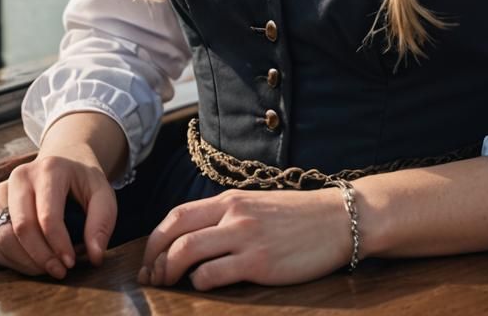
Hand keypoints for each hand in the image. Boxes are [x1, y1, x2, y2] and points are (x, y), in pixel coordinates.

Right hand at [0, 144, 116, 278]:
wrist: (63, 162)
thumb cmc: (83, 181)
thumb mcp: (102, 193)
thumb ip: (102, 222)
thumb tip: (95, 256)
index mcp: (50, 168)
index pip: (48, 216)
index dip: (58, 245)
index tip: (71, 263)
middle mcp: (21, 176)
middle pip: (22, 227)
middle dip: (41, 257)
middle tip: (60, 271)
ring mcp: (2, 191)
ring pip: (3, 238)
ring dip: (25, 262)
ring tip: (49, 268)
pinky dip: (11, 262)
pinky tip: (33, 263)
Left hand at [139, 187, 351, 290]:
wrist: (337, 220)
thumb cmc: (298, 218)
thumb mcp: (257, 207)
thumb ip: (227, 218)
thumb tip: (196, 240)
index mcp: (230, 200)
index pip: (177, 215)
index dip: (156, 239)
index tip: (150, 259)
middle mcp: (232, 214)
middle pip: (175, 232)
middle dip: (154, 257)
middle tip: (150, 278)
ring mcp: (245, 237)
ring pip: (187, 251)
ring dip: (170, 271)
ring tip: (168, 285)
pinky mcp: (258, 262)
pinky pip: (213, 274)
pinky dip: (199, 284)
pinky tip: (203, 287)